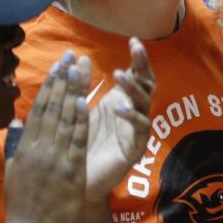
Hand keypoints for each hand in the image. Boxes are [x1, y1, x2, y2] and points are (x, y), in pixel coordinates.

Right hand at [3, 53, 88, 222]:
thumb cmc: (23, 204)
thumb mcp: (14, 170)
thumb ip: (16, 144)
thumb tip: (16, 120)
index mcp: (25, 148)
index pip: (38, 109)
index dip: (49, 85)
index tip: (57, 65)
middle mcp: (38, 149)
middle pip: (51, 108)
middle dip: (62, 80)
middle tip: (69, 56)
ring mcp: (54, 158)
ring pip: (64, 119)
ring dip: (72, 92)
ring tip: (78, 69)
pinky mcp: (70, 170)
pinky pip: (76, 141)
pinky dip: (79, 121)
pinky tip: (84, 102)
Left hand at [82, 38, 155, 201]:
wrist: (76, 183)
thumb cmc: (78, 145)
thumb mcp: (78, 111)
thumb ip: (80, 88)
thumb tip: (77, 58)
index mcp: (122, 102)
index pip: (136, 75)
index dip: (138, 59)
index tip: (133, 40)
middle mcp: (134, 113)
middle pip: (146, 84)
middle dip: (142, 65)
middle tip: (136, 49)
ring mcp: (137, 130)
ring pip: (144, 103)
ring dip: (133, 88)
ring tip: (119, 75)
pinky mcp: (136, 148)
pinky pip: (140, 128)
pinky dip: (130, 116)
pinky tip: (118, 108)